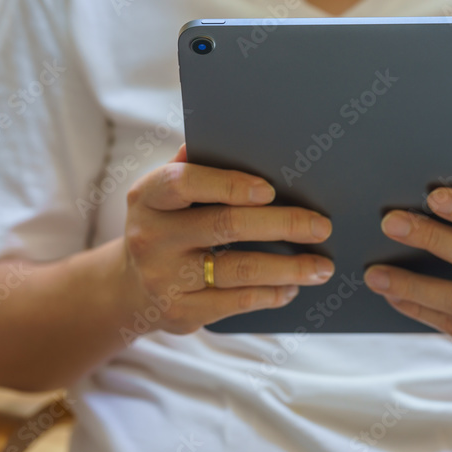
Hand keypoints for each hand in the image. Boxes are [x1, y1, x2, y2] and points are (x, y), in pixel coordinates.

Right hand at [121, 144, 333, 334]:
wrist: (129, 288)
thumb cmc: (165, 226)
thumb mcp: (164, 195)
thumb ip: (193, 167)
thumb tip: (234, 140)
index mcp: (148, 197)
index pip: (185, 183)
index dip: (230, 184)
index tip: (271, 189)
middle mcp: (151, 237)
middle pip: (225, 226)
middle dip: (281, 224)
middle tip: (321, 226)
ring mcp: (163, 279)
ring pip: (238, 269)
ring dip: (288, 268)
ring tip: (321, 266)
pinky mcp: (180, 312)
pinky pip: (236, 302)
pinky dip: (270, 294)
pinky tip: (292, 287)